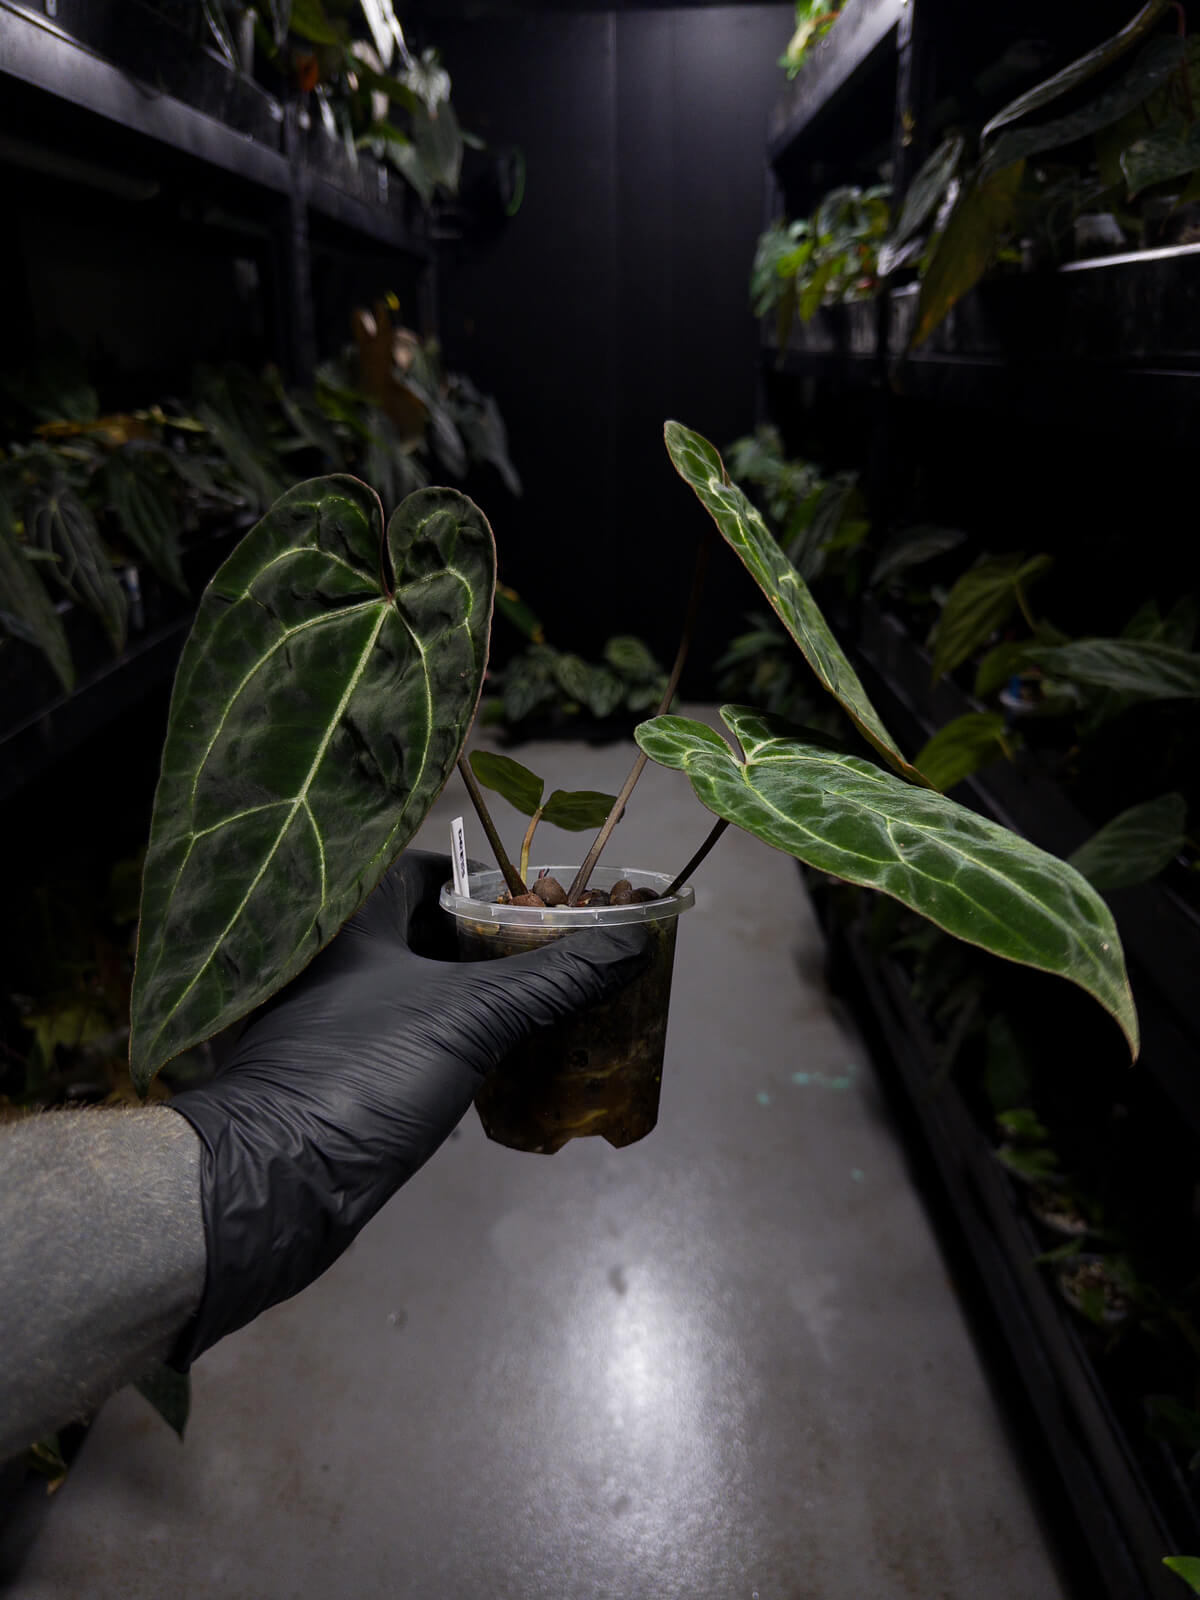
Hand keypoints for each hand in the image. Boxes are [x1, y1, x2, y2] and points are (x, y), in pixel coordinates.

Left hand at [167, 850, 646, 1366]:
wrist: (276, 1185)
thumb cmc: (363, 1072)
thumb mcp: (471, 1016)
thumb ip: (551, 978)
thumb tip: (631, 943)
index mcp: (356, 925)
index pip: (423, 874)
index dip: (481, 878)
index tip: (536, 899)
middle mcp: (339, 965)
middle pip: (425, 934)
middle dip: (488, 945)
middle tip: (551, 955)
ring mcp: (336, 1026)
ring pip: (417, 995)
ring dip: (472, 999)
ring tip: (539, 1008)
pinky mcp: (341, 1080)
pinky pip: (407, 1045)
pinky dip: (450, 1047)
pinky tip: (495, 1068)